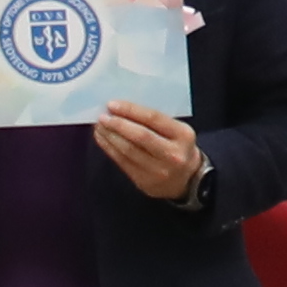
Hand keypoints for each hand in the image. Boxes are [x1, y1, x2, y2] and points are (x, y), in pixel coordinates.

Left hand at [90, 98, 208, 202]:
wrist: (187, 180)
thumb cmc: (178, 147)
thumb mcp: (177, 131)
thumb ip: (155, 121)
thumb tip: (123, 109)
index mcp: (183, 135)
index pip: (154, 118)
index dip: (131, 110)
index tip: (112, 104)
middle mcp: (172, 154)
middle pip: (140, 136)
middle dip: (118, 125)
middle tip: (102, 117)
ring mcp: (158, 170)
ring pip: (128, 151)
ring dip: (110, 137)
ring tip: (99, 127)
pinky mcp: (144, 181)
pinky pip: (123, 163)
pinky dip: (110, 149)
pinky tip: (103, 139)